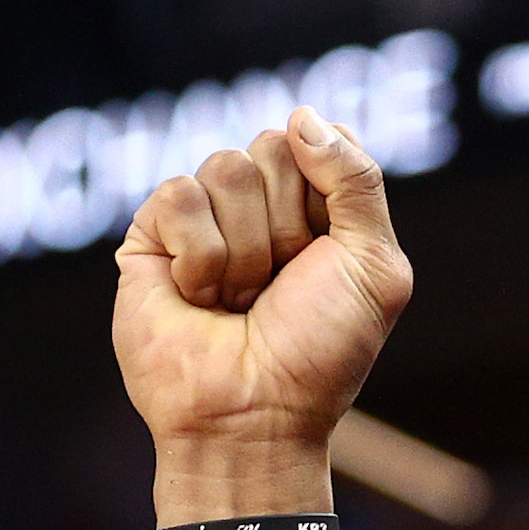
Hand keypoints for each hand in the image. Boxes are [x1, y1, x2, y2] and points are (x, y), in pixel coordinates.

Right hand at [113, 106, 414, 529]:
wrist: (254, 415)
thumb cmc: (318, 353)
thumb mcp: (375, 266)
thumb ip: (356, 180)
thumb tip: (301, 114)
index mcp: (317, 208)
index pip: (318, 140)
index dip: (324, 197)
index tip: (323, 256)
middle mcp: (260, 206)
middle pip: (270, 146)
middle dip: (285, 226)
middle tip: (278, 287)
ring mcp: (205, 217)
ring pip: (225, 168)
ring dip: (244, 250)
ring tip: (238, 300)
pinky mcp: (153, 234)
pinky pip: (180, 196)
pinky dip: (200, 257)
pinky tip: (199, 298)